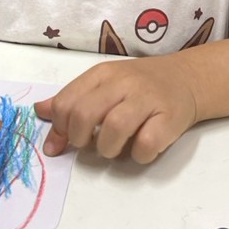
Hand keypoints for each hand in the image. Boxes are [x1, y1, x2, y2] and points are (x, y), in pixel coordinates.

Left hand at [35, 55, 198, 162]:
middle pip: (85, 114)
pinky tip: (139, 149)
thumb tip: (40, 111)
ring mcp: (147, 99)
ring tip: (113, 148)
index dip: (59, 128)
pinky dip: (138, 155)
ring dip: (107, 149)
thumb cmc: (140, 85)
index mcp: (103, 74)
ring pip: (114, 129)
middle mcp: (123, 83)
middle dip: (79, 139)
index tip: (64, 141)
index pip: (67, 101)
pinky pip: (145, 144)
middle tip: (87, 145)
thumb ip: (73, 98)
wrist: (187, 79)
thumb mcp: (104, 84)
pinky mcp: (169, 118)